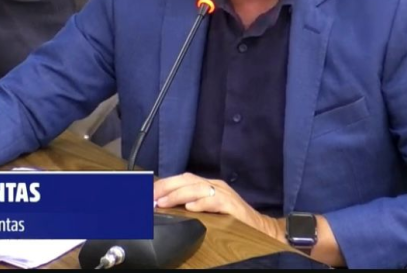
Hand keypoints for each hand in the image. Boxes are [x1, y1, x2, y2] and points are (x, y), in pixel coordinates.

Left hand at [154, 173, 281, 240]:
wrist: (260, 227)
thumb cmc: (232, 220)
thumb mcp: (208, 209)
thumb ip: (190, 205)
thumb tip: (164, 206)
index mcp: (208, 185)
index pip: (182, 179)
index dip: (164, 184)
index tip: (146, 192)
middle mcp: (215, 185)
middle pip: (187, 180)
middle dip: (166, 186)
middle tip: (150, 196)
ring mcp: (225, 194)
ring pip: (198, 188)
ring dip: (178, 195)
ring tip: (163, 202)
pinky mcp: (233, 205)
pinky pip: (215, 200)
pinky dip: (202, 203)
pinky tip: (190, 208)